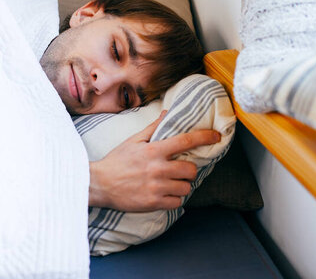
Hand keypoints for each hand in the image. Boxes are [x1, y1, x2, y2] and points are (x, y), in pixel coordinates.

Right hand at [88, 110, 220, 211]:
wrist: (99, 184)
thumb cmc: (117, 161)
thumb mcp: (133, 140)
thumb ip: (153, 128)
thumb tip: (168, 112)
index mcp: (154, 150)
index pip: (186, 141)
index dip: (205, 137)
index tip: (216, 136)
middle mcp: (157, 168)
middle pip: (190, 169)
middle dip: (189, 169)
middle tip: (180, 169)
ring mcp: (156, 187)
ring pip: (186, 187)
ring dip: (182, 185)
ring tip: (171, 183)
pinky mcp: (154, 202)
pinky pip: (177, 202)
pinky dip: (174, 198)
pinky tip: (165, 193)